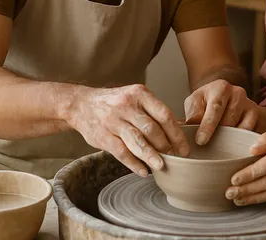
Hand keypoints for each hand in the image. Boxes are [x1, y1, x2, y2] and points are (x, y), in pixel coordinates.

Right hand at [67, 84, 188, 176]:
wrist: (81, 104)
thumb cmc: (115, 103)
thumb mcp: (134, 98)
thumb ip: (153, 111)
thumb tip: (180, 129)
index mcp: (139, 94)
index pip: (164, 114)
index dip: (176, 133)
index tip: (184, 148)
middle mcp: (127, 106)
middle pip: (151, 129)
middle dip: (166, 146)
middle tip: (175, 158)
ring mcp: (113, 121)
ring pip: (137, 141)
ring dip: (151, 156)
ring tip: (162, 167)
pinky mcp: (102, 136)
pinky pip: (121, 152)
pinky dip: (134, 163)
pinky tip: (144, 171)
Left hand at [183, 79, 258, 144]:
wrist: (222, 98)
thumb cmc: (206, 102)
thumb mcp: (195, 103)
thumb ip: (193, 113)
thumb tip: (191, 126)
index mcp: (220, 87)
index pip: (215, 107)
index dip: (208, 125)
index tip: (200, 141)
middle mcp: (237, 93)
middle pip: (229, 119)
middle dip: (217, 134)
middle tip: (206, 147)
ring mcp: (248, 103)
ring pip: (239, 127)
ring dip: (227, 138)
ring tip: (217, 145)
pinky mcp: (255, 114)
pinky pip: (248, 132)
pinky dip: (239, 140)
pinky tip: (230, 144)